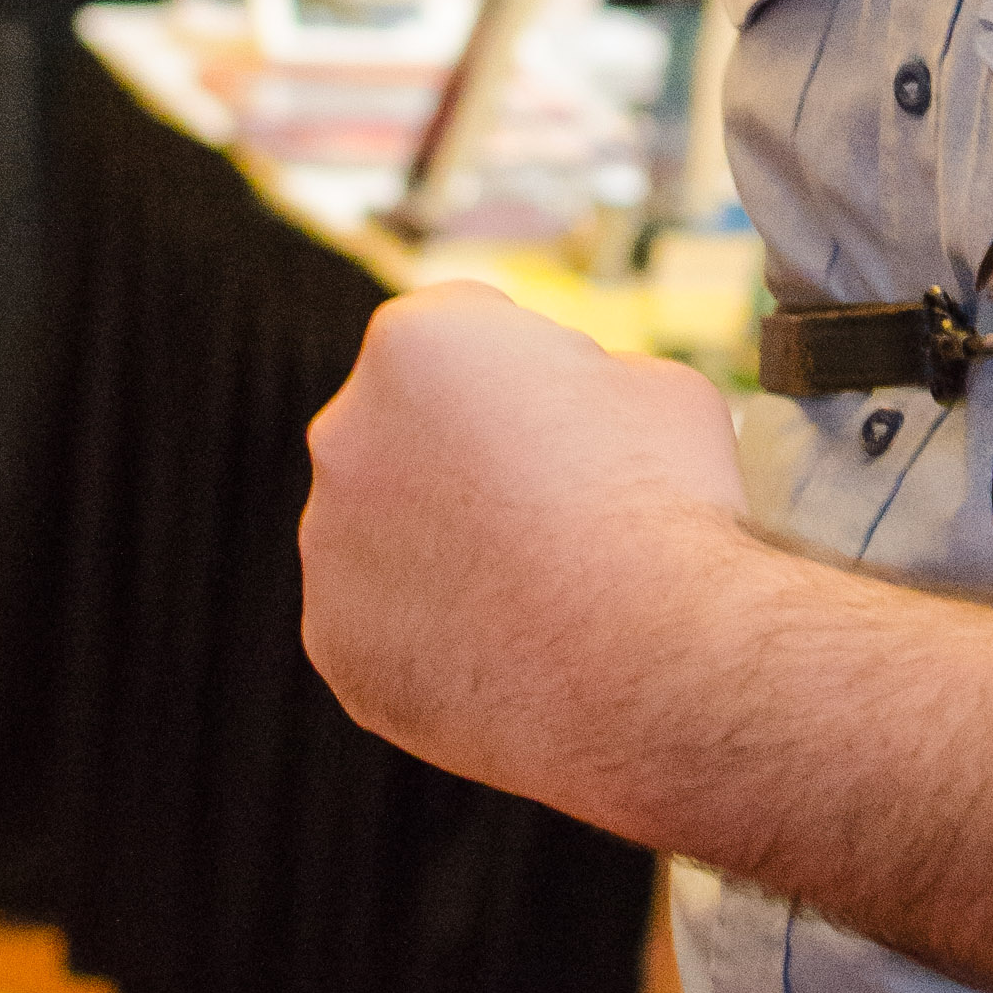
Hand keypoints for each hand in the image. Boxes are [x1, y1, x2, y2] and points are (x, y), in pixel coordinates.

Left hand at [299, 283, 752, 818]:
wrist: (649, 661)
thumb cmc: (665, 508)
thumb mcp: (659, 386)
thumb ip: (589, 379)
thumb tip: (581, 405)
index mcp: (419, 340)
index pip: (469, 331)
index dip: (534, 372)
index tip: (575, 422)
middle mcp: (345, 430)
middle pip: (411, 429)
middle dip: (466, 458)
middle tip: (552, 514)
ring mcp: (327, 544)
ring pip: (386, 532)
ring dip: (442, 548)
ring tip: (539, 594)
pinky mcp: (335, 642)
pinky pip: (383, 626)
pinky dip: (433, 636)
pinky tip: (507, 652)